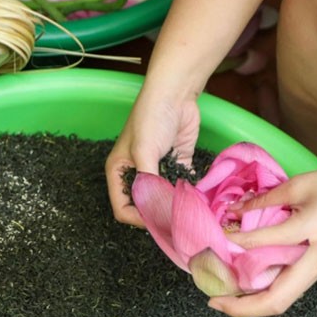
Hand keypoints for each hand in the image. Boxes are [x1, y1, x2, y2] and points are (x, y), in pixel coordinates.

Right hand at [106, 83, 200, 225]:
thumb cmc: (151, 119)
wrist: (175, 93)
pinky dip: (188, 193)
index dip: (138, 219)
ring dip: (175, 205)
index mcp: (119, 171)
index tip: (158, 222)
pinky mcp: (177, 163)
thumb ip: (149, 184)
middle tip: (176, 222)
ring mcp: (157, 169)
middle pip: (144, 206)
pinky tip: (198, 198)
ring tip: (189, 213)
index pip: (122, 208)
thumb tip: (157, 213)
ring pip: (164, 198)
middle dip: (158, 215)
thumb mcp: (145, 153)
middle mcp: (136, 173)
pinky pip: (181, 186)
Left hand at [205, 161, 316, 316]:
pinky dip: (267, 289)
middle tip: (213, 301)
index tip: (217, 233)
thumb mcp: (308, 182)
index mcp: (315, 230)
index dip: (236, 239)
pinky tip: (248, 280)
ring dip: (252, 303)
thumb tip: (237, 209)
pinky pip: (292, 286)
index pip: (265, 242)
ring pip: (284, 297)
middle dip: (242, 307)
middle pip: (278, 299)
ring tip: (224, 295)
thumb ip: (270, 197)